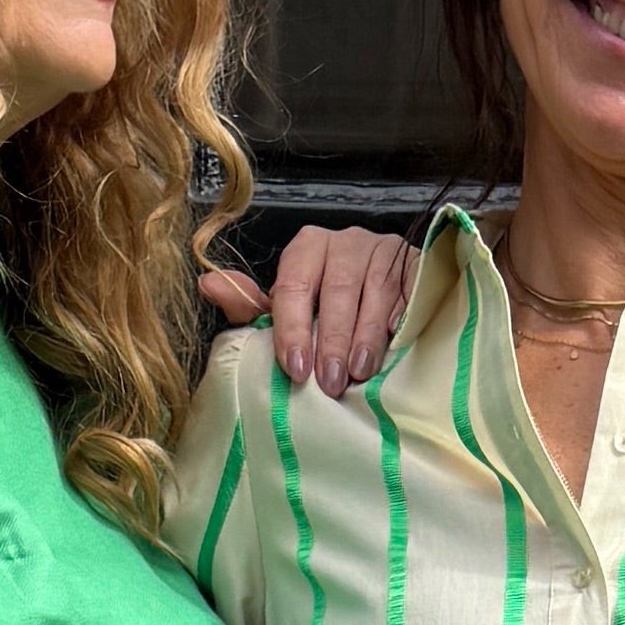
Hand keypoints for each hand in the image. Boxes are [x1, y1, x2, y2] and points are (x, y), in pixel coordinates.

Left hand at [191, 223, 417, 397]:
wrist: (387, 293)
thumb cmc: (327, 308)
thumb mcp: (286, 310)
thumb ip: (250, 306)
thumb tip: (206, 285)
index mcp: (308, 248)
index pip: (294, 285)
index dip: (292, 328)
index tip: (296, 367)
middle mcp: (346, 242)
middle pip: (336, 291)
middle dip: (331, 341)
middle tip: (329, 382)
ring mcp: (385, 250)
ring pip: (374, 294)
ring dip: (365, 337)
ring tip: (359, 373)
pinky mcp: (417, 265)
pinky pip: (410, 292)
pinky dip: (401, 321)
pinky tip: (395, 346)